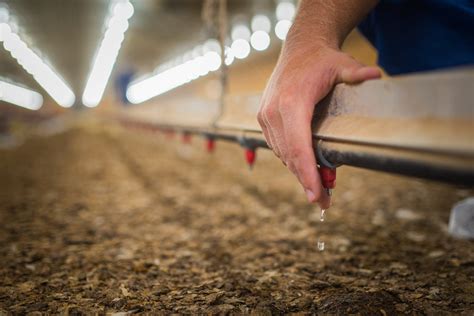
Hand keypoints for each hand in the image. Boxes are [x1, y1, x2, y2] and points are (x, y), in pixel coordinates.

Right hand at [258, 43, 380, 206]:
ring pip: (282, 154)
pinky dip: (291, 159)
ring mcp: (266, 116)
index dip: (308, 174)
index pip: (299, 146)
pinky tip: (305, 168)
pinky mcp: (264, 118)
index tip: (317, 196)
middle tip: (323, 202)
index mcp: (292, 102)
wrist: (298, 48)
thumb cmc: (320, 59)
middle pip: (290, 156)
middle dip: (306, 181)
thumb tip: (376, 76)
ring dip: (298, 172)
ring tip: (318, 189)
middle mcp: (273, 112)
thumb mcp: (341, 63)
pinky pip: (277, 146)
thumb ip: (356, 73)